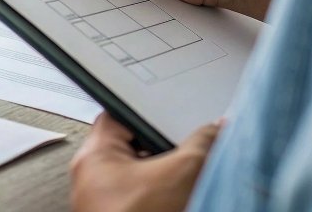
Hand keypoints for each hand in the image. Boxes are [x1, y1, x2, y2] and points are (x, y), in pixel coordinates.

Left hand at [69, 113, 220, 211]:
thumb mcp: (182, 172)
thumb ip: (202, 143)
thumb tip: (217, 129)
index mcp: (95, 156)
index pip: (119, 114)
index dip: (149, 109)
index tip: (174, 110)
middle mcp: (94, 179)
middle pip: (134, 147)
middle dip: (164, 146)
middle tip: (189, 147)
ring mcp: (107, 203)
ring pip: (143, 176)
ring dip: (168, 175)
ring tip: (188, 178)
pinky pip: (146, 199)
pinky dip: (165, 196)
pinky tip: (183, 198)